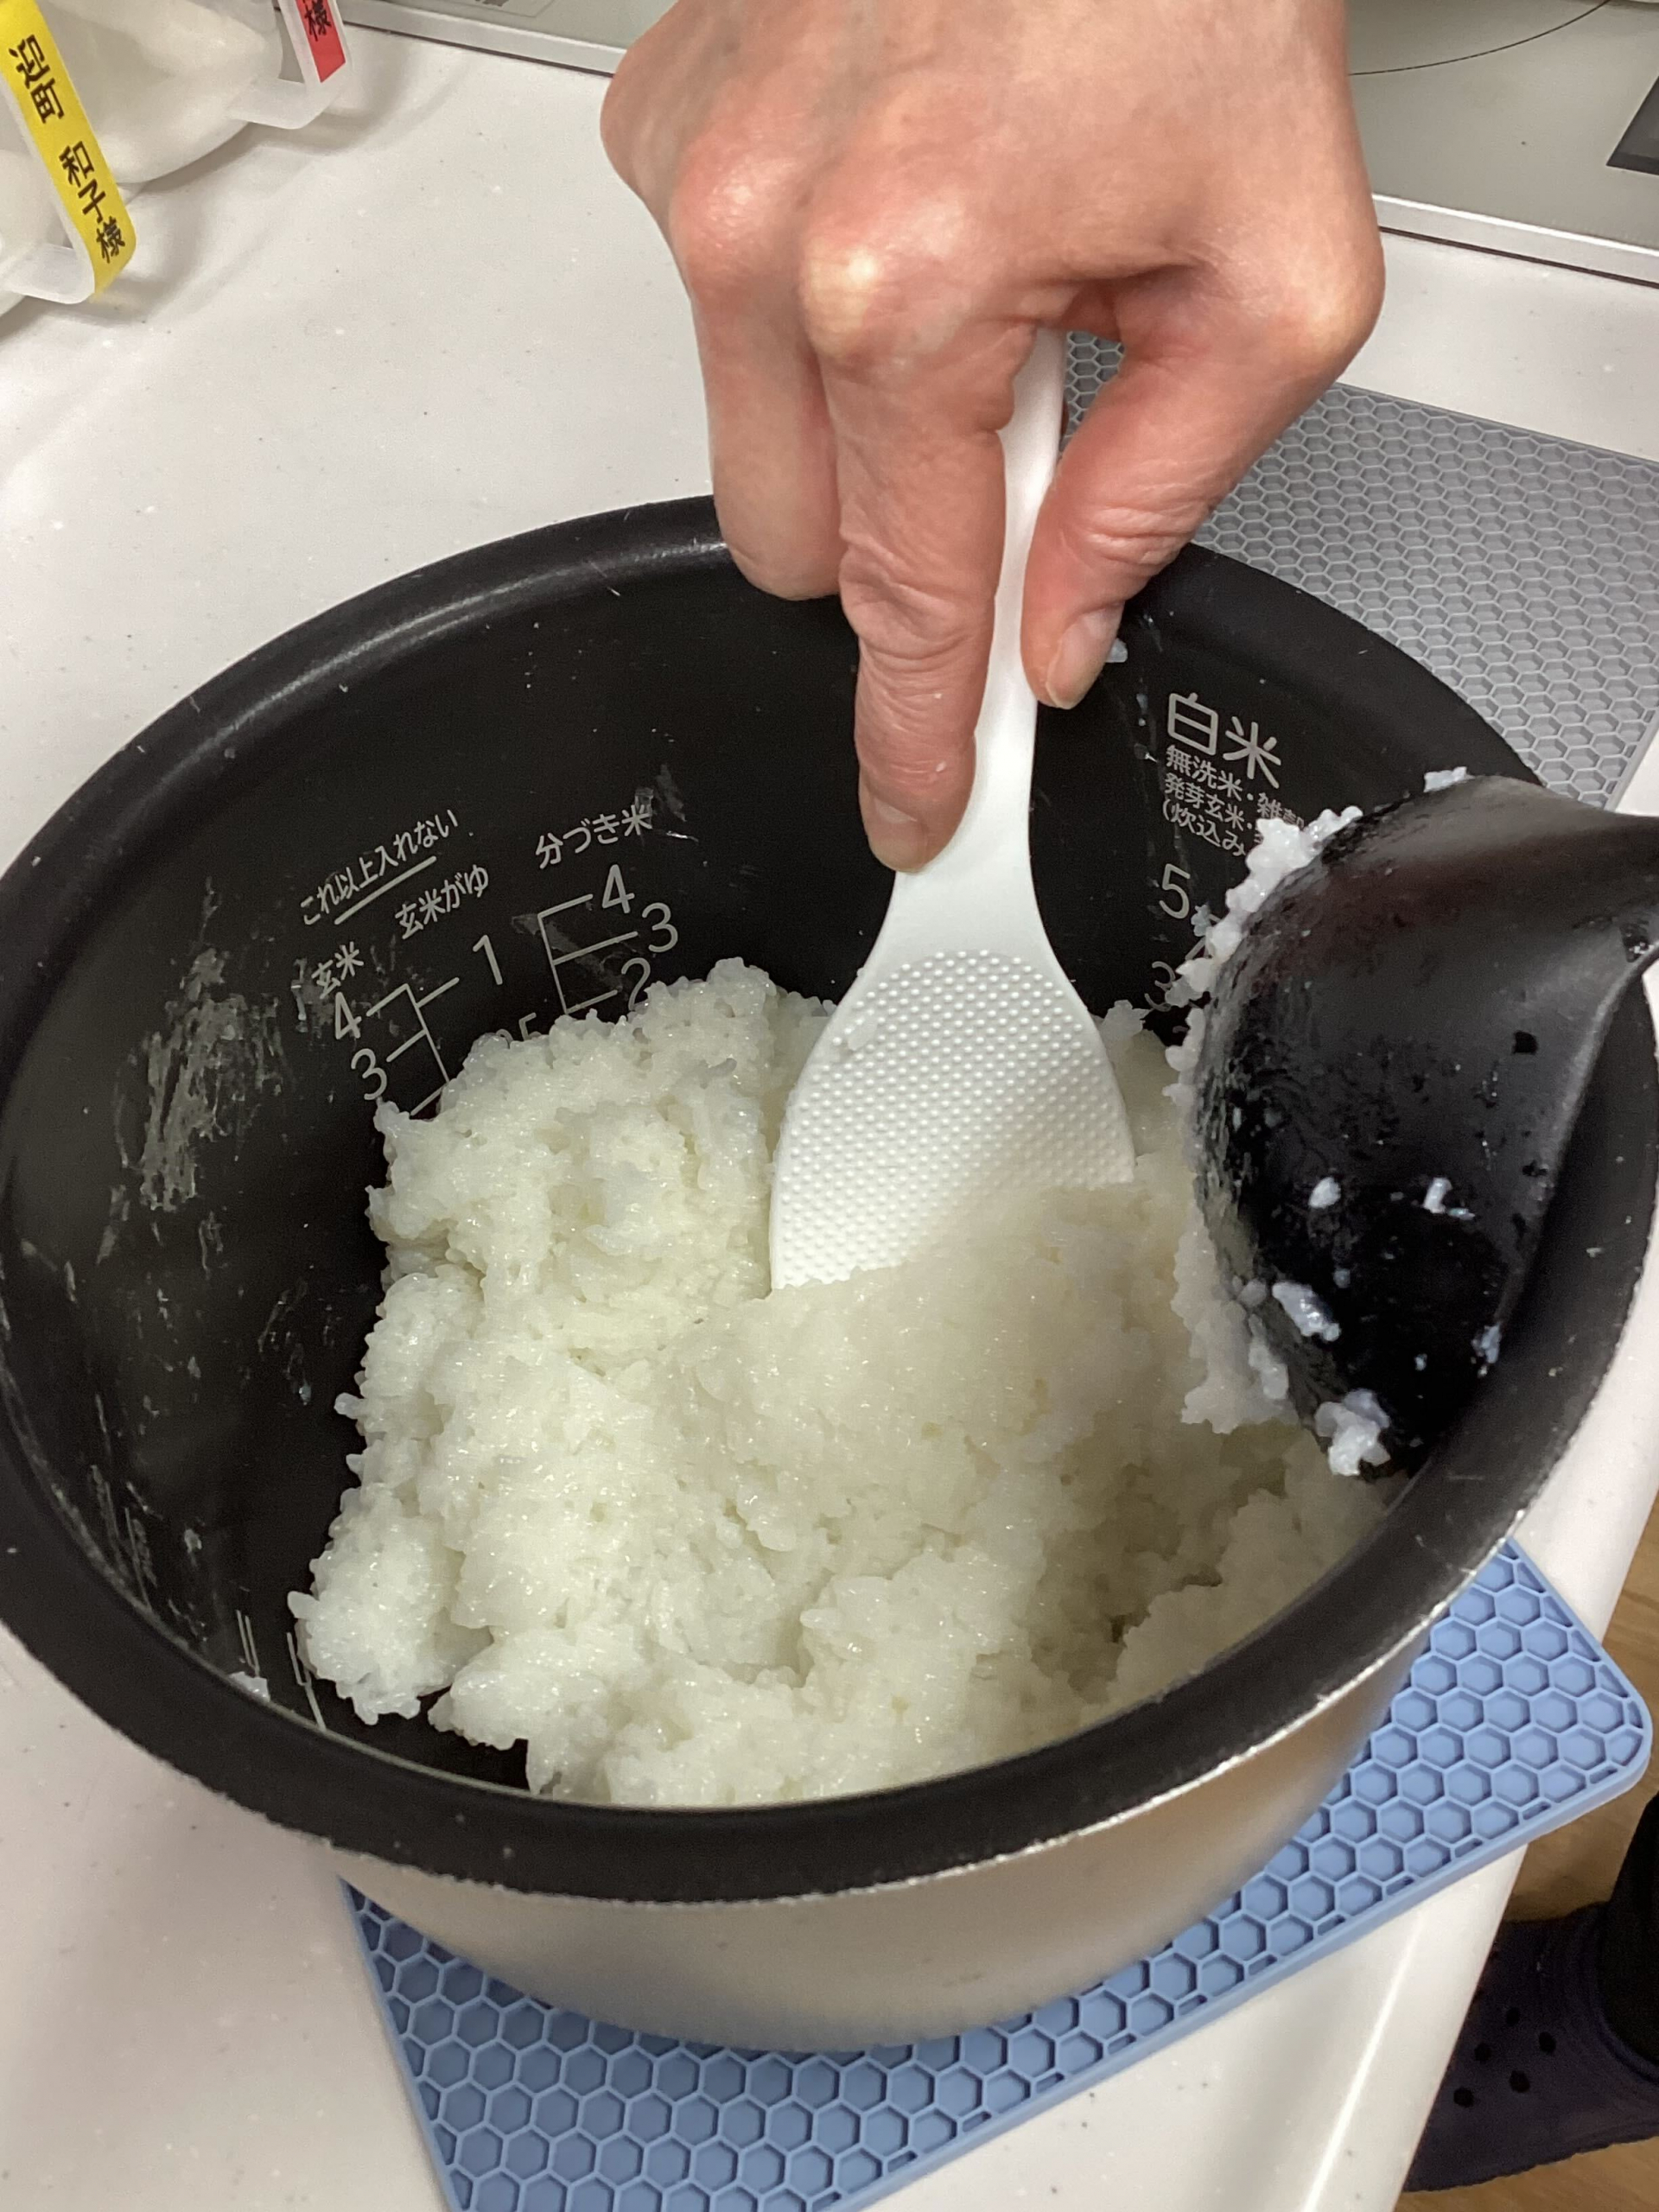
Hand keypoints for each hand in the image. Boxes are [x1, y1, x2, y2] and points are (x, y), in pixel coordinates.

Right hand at [603, 0, 1382, 868]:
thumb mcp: (1274, 279)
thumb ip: (1161, 491)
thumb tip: (1059, 630)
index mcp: (906, 289)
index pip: (900, 595)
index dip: (911, 731)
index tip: (907, 809)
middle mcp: (758, 234)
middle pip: (791, 542)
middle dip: (894, 533)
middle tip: (1009, 429)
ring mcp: (692, 172)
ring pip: (742, 433)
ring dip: (857, 406)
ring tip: (970, 266)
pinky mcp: (661, 126)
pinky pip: (715, 307)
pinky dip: (803, 297)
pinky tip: (900, 196)